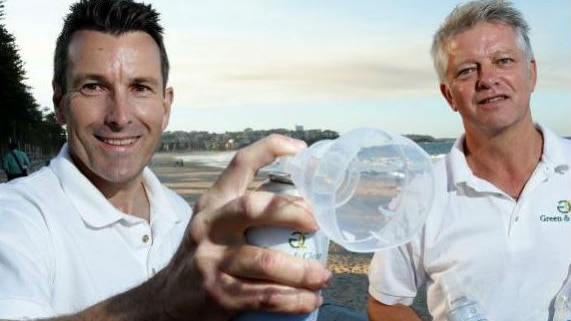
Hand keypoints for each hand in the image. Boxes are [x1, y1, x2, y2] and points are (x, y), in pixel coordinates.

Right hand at [159, 134, 331, 319]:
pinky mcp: (218, 294)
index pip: (240, 164)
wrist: (165, 301)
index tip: (301, 149)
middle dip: (292, 212)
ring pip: (265, 262)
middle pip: (253, 208)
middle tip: (318, 224)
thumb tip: (304, 207)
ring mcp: (211, 260)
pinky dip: (294, 300)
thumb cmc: (204, 256)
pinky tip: (310, 300)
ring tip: (324, 276)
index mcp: (213, 203)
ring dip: (303, 271)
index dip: (270, 149)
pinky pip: (265, 296)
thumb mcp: (213, 225)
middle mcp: (209, 226)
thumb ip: (243, 213)